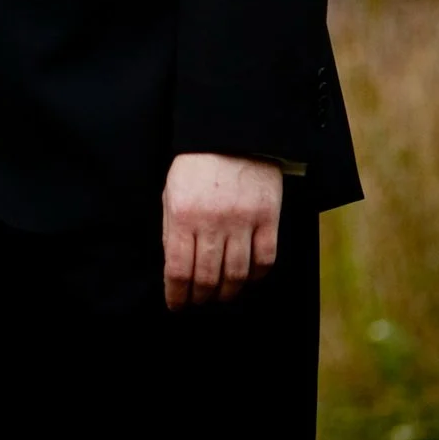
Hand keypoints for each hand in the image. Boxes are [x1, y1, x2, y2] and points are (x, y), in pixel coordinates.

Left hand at [161, 152, 282, 309]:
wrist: (232, 135)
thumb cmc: (195, 165)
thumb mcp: (171, 192)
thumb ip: (171, 229)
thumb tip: (174, 268)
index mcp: (182, 215)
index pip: (178, 269)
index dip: (176, 294)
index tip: (176, 304)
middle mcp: (212, 223)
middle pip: (207, 278)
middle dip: (200, 298)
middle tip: (198, 303)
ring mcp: (243, 222)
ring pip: (237, 274)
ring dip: (227, 293)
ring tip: (220, 296)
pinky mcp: (268, 218)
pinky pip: (265, 259)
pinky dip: (256, 276)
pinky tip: (247, 280)